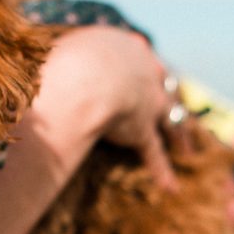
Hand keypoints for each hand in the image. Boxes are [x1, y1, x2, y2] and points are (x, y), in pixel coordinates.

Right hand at [48, 26, 178, 189]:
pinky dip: (162, 170)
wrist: (85, 79)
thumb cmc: (66, 57)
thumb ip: (63, 53)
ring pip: (171, 117)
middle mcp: (144, 70)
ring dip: (180, 134)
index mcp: (123, 45)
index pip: (135, 51)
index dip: (136, 60)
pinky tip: (171, 188)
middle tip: (173, 99)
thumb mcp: (62, 45)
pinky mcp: (144, 129)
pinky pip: (155, 152)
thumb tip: (45, 56)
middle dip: (167, 92)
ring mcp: (149, 101)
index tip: (140, 59)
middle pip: (163, 81)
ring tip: (188, 148)